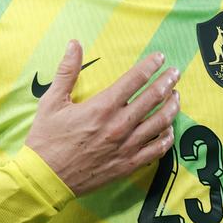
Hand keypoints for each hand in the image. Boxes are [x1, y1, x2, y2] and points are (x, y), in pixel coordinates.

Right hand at [25, 40, 179, 195]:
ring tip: (177, 97)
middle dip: (167, 82)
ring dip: (172, 107)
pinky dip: (167, 137)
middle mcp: (119, 125)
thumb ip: (67, 71)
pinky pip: (157, 150)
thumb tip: (74, 44)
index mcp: (102, 107)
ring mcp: (126, 147)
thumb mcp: (51, 102)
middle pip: (153, 98)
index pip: (134, 79)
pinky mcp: (128, 165)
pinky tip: (169, 129)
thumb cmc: (46, 140)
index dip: (150, 65)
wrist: (45, 179)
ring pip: (160, 123)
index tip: (160, 57)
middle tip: (175, 73)